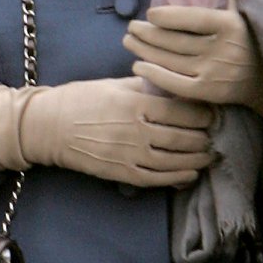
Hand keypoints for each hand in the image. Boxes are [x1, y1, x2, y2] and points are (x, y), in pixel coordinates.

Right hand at [18, 76, 214, 187]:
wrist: (49, 127)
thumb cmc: (80, 100)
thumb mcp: (114, 84)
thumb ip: (146, 86)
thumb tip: (174, 86)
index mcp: (136, 103)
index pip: (182, 109)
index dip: (202, 112)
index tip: (211, 112)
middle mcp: (136, 130)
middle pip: (184, 136)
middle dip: (204, 136)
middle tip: (214, 134)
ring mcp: (129, 154)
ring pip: (175, 160)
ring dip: (197, 158)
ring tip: (208, 154)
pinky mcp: (122, 172)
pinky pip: (157, 178)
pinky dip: (177, 178)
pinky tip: (190, 174)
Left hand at [124, 3, 262, 118]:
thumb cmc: (249, 42)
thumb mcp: (243, 16)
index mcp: (230, 26)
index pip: (194, 18)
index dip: (169, 16)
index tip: (150, 13)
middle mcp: (222, 49)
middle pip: (176, 40)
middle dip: (148, 33)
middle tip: (131, 26)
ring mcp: (213, 72)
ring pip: (171, 60)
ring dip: (145, 50)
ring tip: (128, 41)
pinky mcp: (207, 92)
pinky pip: (175, 83)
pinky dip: (154, 74)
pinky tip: (138, 65)